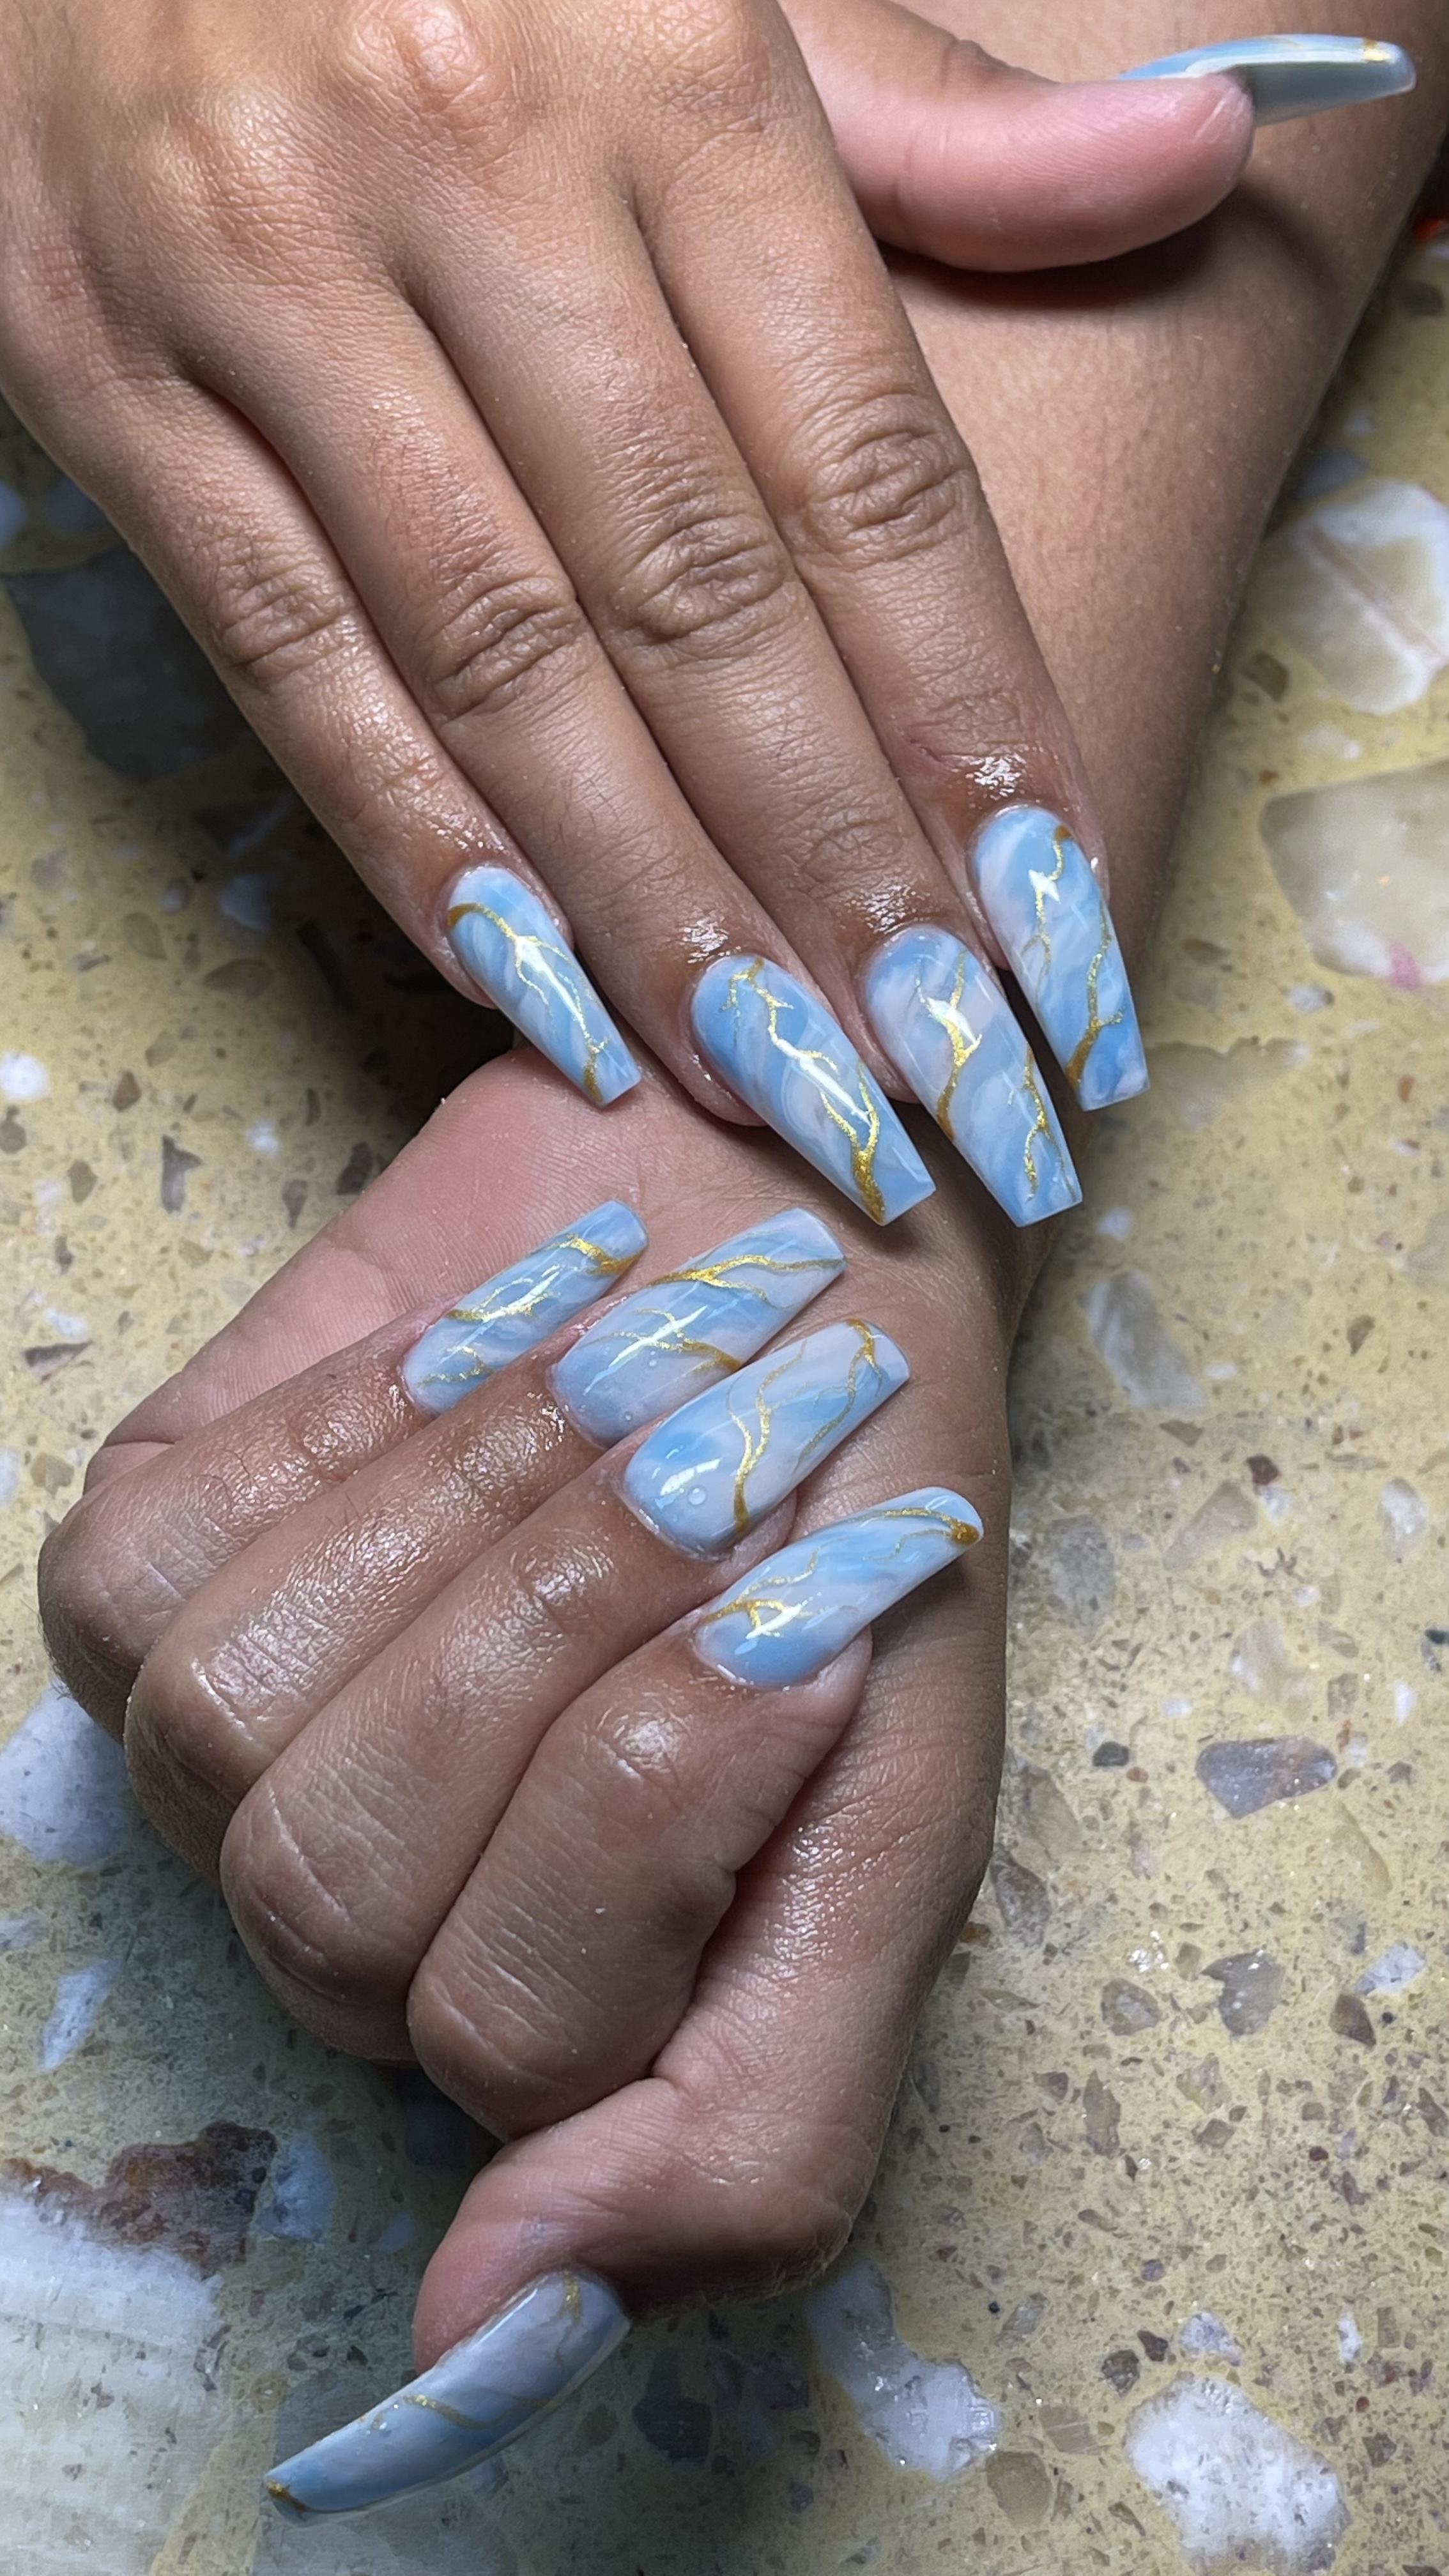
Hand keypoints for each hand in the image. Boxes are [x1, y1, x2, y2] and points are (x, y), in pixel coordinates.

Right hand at [0, 0, 1248, 1228]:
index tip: (1050, 911)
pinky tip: (538, 990)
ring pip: (498, 658)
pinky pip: (288, 654)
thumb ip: (922, 123)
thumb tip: (1192, 157)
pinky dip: (415, 841)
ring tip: (771, 1076)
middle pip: (696, 598)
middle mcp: (467, 172)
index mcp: (661, 66)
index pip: (864, 463)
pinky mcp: (104, 381)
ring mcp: (269, 287)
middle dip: (834, 861)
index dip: (969, 711)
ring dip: (650, 899)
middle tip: (937, 1063)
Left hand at [41, 1048, 1019, 2512]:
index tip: (805, 1632)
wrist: (786, 1267)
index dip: (661, 1796)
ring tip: (600, 1392)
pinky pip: (142, 1576)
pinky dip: (332, 1435)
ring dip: (454, 1514)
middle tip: (698, 1475)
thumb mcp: (895, 1852)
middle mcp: (363, 1926)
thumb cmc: (860, 1549)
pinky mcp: (143, 1576)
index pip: (504, 2031)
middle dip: (552, 1633)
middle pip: (333, 1891)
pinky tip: (460, 1367)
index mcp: (555, 2028)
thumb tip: (482, 2333)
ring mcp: (229, 1757)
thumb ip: (746, 2139)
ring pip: (224, 1730)